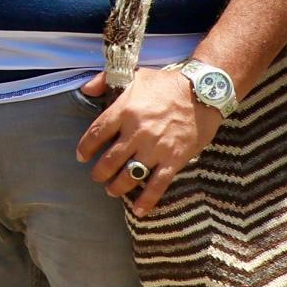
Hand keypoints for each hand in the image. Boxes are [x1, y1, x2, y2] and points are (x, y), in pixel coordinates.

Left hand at [75, 67, 221, 217]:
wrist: (204, 92)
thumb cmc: (167, 83)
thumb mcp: (135, 74)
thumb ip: (105, 80)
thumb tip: (85, 90)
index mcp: (124, 111)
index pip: (96, 134)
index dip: (85, 148)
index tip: (82, 156)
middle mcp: (137, 132)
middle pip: (109, 160)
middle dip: (99, 173)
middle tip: (97, 177)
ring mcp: (155, 148)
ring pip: (129, 175)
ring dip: (117, 187)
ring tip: (112, 190)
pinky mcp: (174, 159)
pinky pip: (157, 185)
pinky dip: (146, 200)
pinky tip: (139, 211)